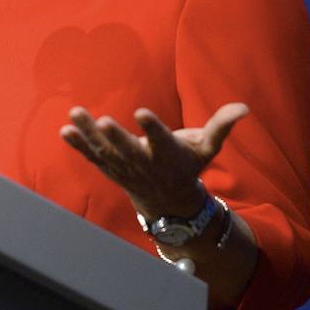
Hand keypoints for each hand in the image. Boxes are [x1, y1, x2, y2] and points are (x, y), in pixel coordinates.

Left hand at [60, 103, 248, 218]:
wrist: (168, 201)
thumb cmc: (188, 165)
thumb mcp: (208, 148)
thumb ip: (221, 126)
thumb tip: (244, 107)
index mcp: (168, 154)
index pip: (160, 139)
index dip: (152, 127)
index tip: (141, 112)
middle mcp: (144, 162)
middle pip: (128, 149)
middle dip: (115, 136)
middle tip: (103, 121)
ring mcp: (124, 167)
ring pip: (105, 150)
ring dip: (88, 134)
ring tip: (75, 114)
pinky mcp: (110, 168)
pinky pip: (92, 157)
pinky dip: (78, 146)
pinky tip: (65, 131)